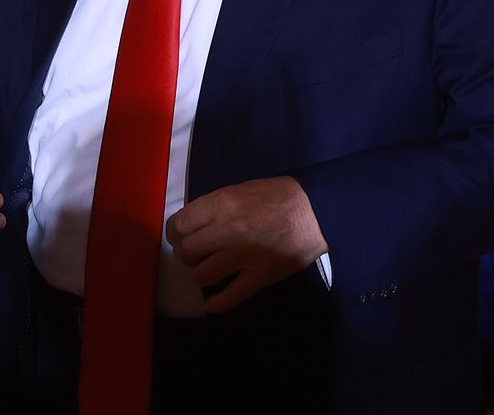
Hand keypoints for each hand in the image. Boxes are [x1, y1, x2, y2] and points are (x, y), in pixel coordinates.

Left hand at [167, 176, 327, 312]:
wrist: (317, 211)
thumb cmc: (280, 195)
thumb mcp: (241, 189)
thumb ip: (216, 207)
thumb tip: (196, 225)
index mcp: (222, 204)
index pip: (180, 224)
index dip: (176, 232)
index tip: (181, 236)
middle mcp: (227, 230)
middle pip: (187, 252)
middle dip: (189, 253)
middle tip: (198, 253)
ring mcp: (242, 256)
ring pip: (201, 276)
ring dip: (202, 274)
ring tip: (211, 269)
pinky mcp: (258, 277)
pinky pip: (227, 298)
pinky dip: (216, 303)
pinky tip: (214, 301)